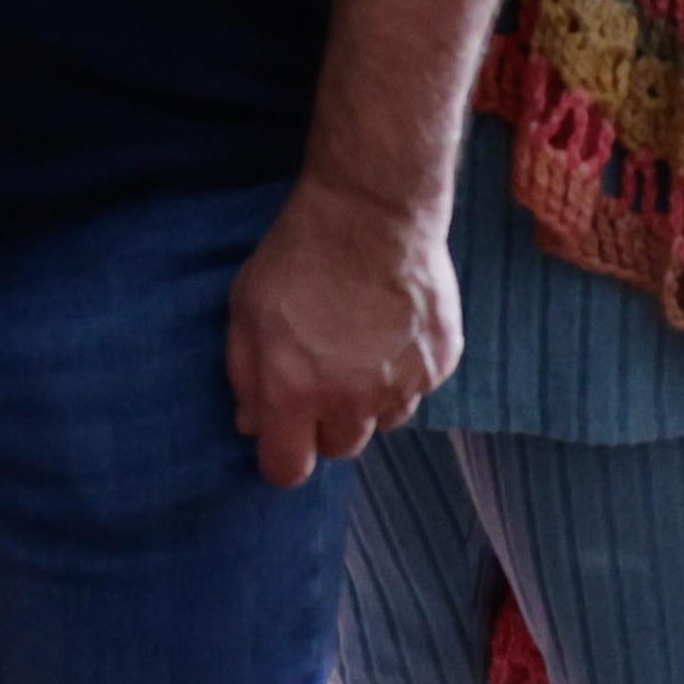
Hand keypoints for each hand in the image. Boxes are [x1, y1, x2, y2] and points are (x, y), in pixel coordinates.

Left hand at [223, 174, 461, 487]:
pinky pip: (417, 389)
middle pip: (339, 448)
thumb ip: (244, 374)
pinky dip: (402, 371)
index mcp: (294, 392)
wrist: (371, 214)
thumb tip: (250, 424)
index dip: (283, 456)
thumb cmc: (299, 256)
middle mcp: (351, 402)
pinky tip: (389, 328)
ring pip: (381, 422)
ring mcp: (402, 386)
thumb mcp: (246, 309)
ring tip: (357, 347)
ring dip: (366, 401)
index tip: (282, 436)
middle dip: (324, 424)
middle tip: (319, 376)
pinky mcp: (439, 365)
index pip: (288, 469)